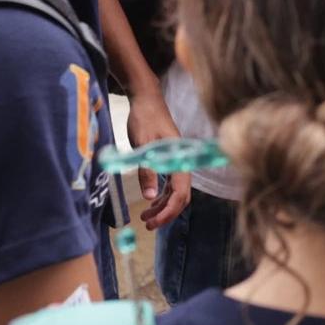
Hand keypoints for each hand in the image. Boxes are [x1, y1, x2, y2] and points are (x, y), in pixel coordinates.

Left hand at [125, 91, 191, 230]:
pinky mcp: (170, 160)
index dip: (168, 211)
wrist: (146, 99)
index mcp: (179, 159)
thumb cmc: (145, 118)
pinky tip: (150, 202)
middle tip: (148, 225)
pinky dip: (161, 196)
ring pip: (176, 192)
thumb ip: (147, 171)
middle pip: (181, 196)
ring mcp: (177, 162)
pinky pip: (170, 184)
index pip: (180, 193)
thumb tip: (149, 197)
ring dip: (163, 207)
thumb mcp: (143, 145)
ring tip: (146, 218)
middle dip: (166, 213)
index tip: (154, 223)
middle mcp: (182, 162)